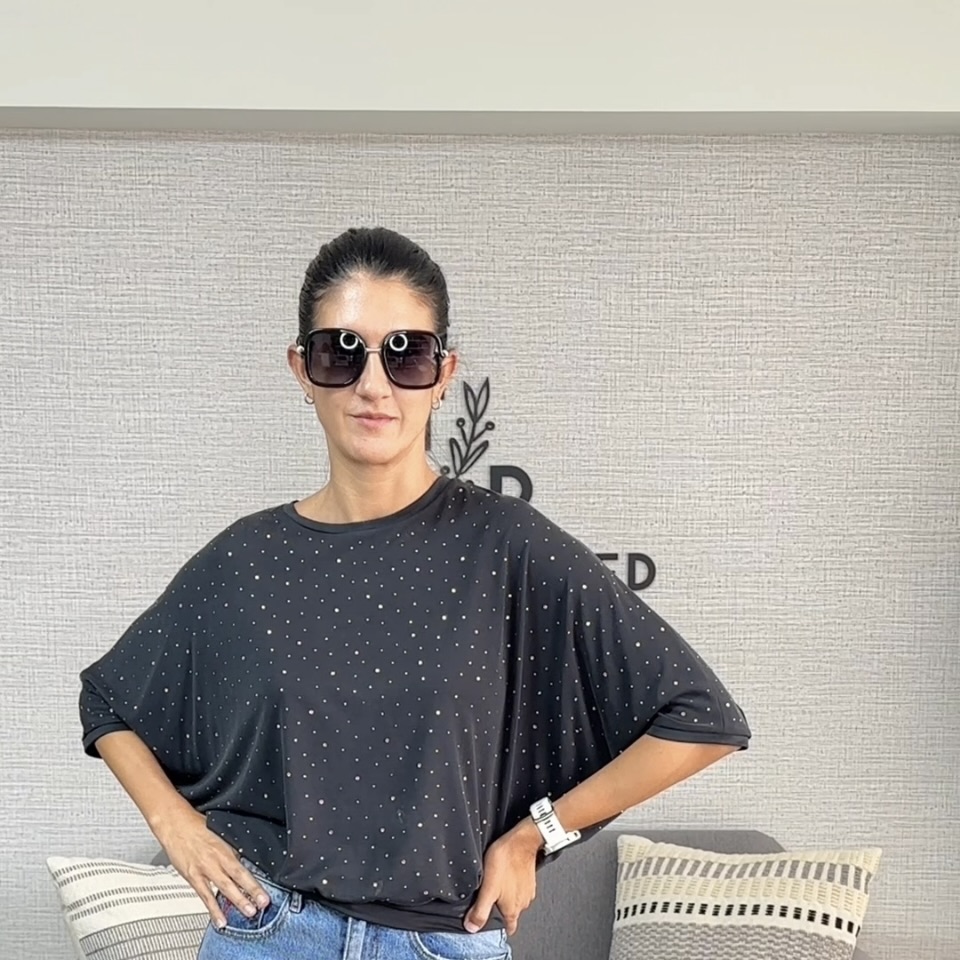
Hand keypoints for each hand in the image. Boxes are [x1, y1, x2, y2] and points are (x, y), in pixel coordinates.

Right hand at [155, 807, 270, 928]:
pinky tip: (220, 920)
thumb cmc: (196, 826)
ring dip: (235, 902)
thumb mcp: (219, 833)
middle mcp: (214, 860)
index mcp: (224, 849)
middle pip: (235, 880)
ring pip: (222, 889)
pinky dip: (213, 909)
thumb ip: (230, 849)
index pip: (242, 869)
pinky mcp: (192, 876)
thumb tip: (242, 861)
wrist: (175, 824)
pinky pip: (204, 895)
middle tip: (260, 906)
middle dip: (249, 894)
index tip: (263, 893)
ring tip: (246, 913)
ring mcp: (203, 870)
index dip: (254, 883)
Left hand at [464, 819, 541, 935]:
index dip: (498, 928)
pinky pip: (519, 887)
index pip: (508, 928)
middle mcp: (522, 903)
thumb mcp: (488, 888)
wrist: (522, 840)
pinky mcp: (529, 878)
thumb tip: (471, 928)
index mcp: (512, 910)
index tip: (490, 924)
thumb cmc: (505, 861)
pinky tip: (504, 875)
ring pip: (515, 900)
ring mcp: (528, 891)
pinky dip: (512, 884)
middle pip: (510, 914)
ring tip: (495, 885)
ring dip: (506, 896)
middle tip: (488, 899)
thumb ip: (480, 910)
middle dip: (500, 909)